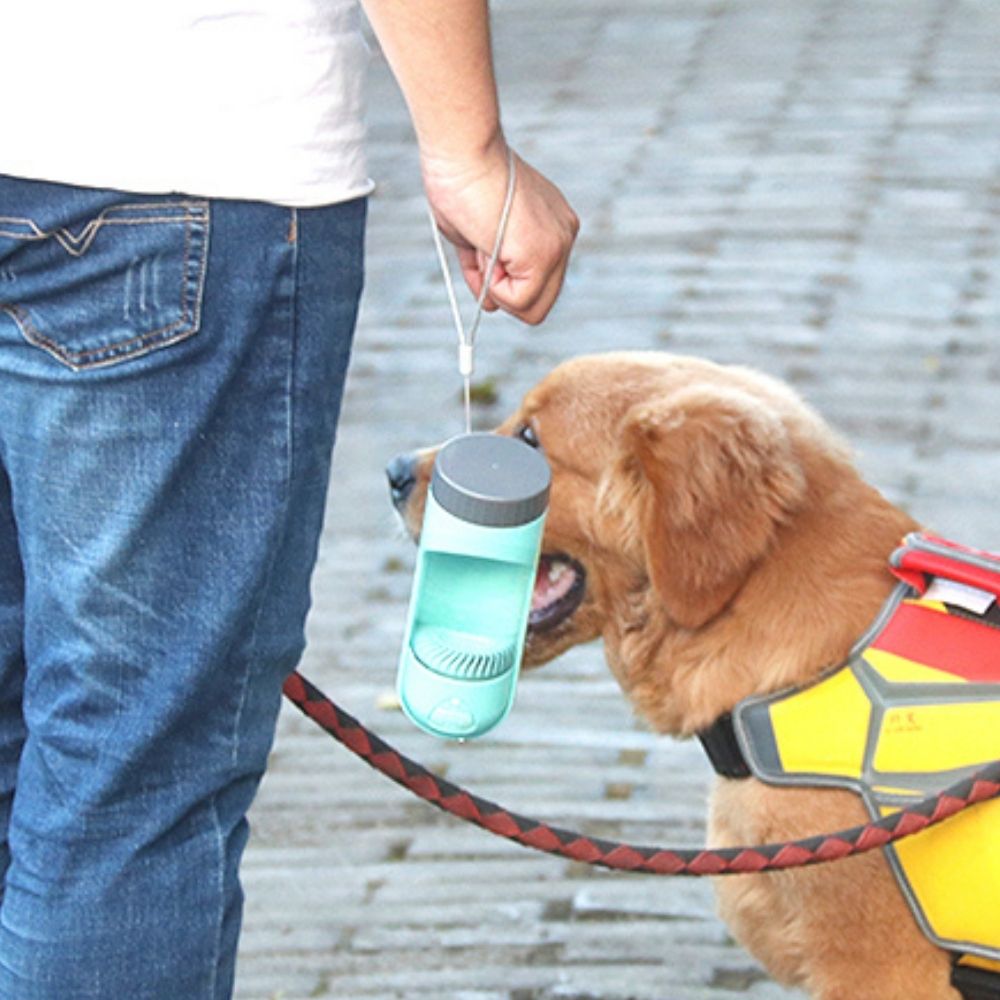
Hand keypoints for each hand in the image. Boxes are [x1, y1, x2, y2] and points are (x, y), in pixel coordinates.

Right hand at [422, 139, 578, 324]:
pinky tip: (486, 250)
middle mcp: (563, 236)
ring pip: (533, 308)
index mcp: (551, 226)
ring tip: (483, 246)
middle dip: (504, 293)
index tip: (480, 253)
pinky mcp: (544, 255)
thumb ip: (487, 269)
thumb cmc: (460, 182)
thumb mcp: (475, 235)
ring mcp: (558, 247)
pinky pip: (520, 301)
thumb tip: (490, 306)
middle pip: (541, 302)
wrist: (463, 152)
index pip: (536, 281)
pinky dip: (495, 288)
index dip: (503, 283)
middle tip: (481, 255)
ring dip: (498, 289)